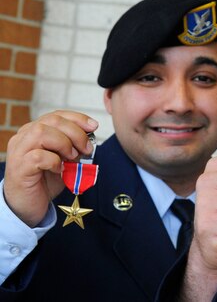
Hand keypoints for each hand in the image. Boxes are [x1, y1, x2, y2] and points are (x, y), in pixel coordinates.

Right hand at [3, 110, 97, 226]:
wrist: (29, 205)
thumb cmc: (46, 180)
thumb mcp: (64, 158)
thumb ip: (73, 146)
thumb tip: (89, 138)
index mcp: (34, 131)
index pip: (57, 115)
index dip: (78, 118)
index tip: (93, 126)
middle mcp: (24, 137)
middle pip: (52, 121)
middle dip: (76, 133)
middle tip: (86, 148)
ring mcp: (19, 151)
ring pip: (42, 133)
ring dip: (64, 143)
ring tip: (72, 157)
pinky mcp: (19, 167)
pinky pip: (38, 156)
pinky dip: (54, 161)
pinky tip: (59, 169)